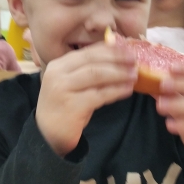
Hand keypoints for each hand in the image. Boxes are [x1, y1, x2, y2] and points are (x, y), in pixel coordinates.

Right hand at [36, 42, 136, 156]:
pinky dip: (116, 91)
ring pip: (96, 75)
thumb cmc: (64, 106)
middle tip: (135, 60)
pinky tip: (127, 90)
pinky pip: (99, 95)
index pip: (87, 52)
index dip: (110, 49)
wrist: (48, 134)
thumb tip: (116, 54)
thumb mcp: (72, 83)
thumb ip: (87, 69)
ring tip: (134, 75)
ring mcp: (63, 89)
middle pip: (92, 60)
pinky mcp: (72, 106)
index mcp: (58, 65)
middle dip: (117, 58)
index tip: (128, 49)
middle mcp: (58, 74)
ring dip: (119, 73)